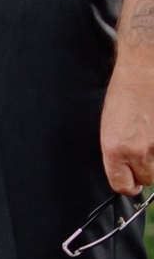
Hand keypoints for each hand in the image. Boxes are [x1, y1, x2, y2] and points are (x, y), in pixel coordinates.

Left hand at [101, 47, 153, 195]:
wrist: (142, 73)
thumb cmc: (123, 96)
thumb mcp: (109, 127)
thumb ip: (116, 153)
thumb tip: (125, 172)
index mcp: (113, 149)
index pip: (123, 186)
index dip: (127, 185)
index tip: (129, 181)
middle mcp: (136, 151)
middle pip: (146, 179)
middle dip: (143, 171)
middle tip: (140, 154)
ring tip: (149, 140)